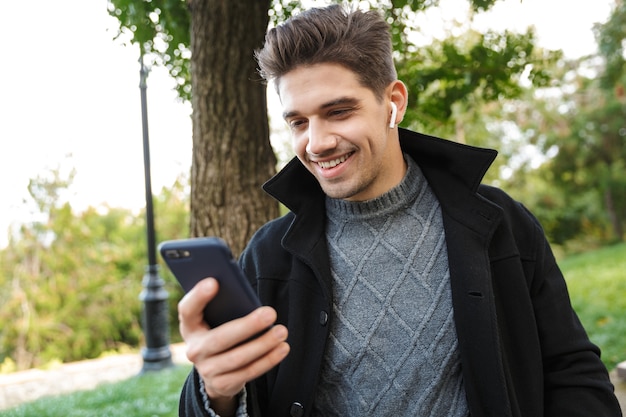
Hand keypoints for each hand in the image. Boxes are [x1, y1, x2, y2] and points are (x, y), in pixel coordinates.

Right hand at [178, 278, 289, 414]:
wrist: (215, 370)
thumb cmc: (220, 330)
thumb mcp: (215, 318)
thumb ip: (224, 306)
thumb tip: (246, 296)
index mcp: (190, 326)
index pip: (187, 310)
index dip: (198, 296)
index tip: (214, 281)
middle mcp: (194, 350)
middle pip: (220, 338)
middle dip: (247, 325)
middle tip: (270, 312)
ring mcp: (207, 370)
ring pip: (237, 358)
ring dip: (262, 344)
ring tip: (281, 331)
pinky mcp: (222, 384)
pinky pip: (248, 372)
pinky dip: (268, 360)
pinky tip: (282, 348)